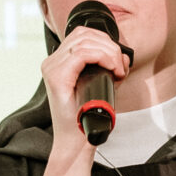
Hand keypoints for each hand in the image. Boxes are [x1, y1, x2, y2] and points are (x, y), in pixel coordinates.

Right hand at [40, 21, 128, 153]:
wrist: (76, 141)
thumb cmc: (86, 117)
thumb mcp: (101, 86)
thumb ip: (110, 69)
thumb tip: (124, 56)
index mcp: (58, 62)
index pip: (82, 35)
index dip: (105, 41)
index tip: (119, 62)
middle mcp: (52, 63)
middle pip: (84, 34)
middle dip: (109, 46)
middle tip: (121, 67)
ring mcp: (52, 68)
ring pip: (85, 41)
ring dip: (109, 52)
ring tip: (118, 70)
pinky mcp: (57, 77)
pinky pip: (82, 54)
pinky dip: (103, 57)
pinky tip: (112, 69)